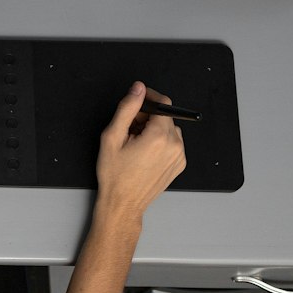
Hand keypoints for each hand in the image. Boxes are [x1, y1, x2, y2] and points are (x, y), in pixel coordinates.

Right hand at [94, 81, 186, 223]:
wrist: (123, 203)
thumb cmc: (115, 175)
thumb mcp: (112, 137)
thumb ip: (127, 108)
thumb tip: (137, 89)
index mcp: (159, 137)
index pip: (163, 103)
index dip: (149, 97)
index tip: (137, 100)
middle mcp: (175, 146)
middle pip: (165, 116)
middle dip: (148, 116)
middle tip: (129, 128)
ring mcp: (179, 156)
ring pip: (169, 129)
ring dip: (154, 129)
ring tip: (135, 143)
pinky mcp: (179, 164)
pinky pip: (172, 143)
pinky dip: (160, 142)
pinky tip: (144, 153)